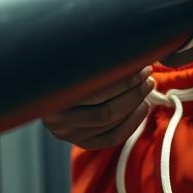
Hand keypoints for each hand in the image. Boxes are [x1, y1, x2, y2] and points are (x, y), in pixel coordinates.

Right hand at [42, 67, 156, 148]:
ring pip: (110, 124)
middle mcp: (58, 120)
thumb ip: (96, 58)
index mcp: (54, 94)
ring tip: (147, 87)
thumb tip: (131, 50)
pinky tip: (143, 107)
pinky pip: (112, 138)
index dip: (124, 80)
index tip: (141, 65)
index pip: (96, 92)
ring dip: (135, 104)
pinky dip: (132, 123)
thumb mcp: (73, 58)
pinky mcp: (81, 142)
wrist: (44, 83)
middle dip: (133, 92)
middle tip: (148, 75)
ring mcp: (68, 134)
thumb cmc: (67, 64)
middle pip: (106, 111)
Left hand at [114, 0, 192, 65]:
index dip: (148, 24)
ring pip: (189, 54)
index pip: (172, 22)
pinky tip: (182, 27)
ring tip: (159, 23)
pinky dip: (191, 44)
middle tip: (142, 19)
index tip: (133, 14)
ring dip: (173, 42)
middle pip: (177, 42)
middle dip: (157, 34)